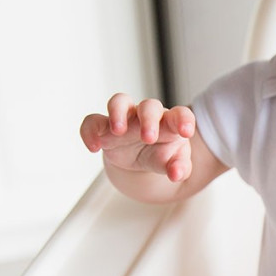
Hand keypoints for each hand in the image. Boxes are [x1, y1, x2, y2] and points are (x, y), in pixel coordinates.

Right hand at [80, 94, 196, 182]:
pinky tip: (94, 147)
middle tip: (148, 138)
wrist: (141, 159)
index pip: (180, 114)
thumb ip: (179, 168)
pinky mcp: (104, 127)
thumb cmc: (163, 155)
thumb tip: (176, 174)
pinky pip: (93, 121)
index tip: (186, 132)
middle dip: (149, 120)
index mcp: (170, 124)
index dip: (183, 120)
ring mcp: (125, 118)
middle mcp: (148, 116)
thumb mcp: (175, 164)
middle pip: (150, 106)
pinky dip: (90, 131)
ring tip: (118, 131)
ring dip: (118, 113)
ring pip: (120, 102)